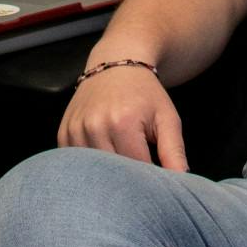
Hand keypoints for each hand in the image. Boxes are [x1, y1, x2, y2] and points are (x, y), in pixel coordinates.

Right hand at [57, 63, 188, 170]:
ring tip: (120, 157)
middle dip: (128, 179)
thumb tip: (182, 182)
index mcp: (123, 122)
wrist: (115, 64)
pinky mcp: (64, 133)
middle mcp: (95, 126)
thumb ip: (174, 152)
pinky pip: (77, 163)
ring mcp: (75, 129)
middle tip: (138, 166)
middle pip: (114, 175)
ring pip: (94, 173)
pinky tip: (102, 153)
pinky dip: (89, 166)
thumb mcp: (167, 118)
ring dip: (108, 173)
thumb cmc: (145, 94)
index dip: (149, 178)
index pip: (137, 171)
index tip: (155, 174)